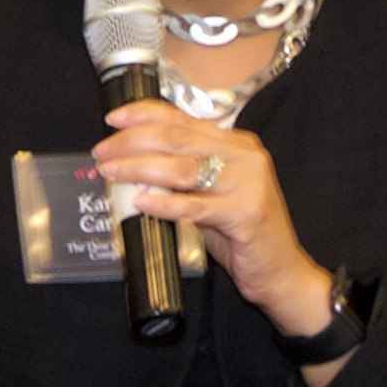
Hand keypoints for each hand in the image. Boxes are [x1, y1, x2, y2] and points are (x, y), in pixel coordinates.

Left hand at [103, 100, 340, 338]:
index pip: (183, 118)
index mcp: (236, 144)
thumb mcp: (210, 196)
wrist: (283, 272)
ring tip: (112, 173)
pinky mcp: (246, 213)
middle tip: (103, 152)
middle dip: (132, 142)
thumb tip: (133, 166)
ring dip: (139, 168)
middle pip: (177, 138)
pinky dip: (165, 203)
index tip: (113, 119)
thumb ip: (181, 178)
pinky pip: (196, 206)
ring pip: (182, 168)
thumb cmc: (242, 236)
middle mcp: (245, 156)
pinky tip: (141, 202)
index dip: (144, 114)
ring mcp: (248, 183)